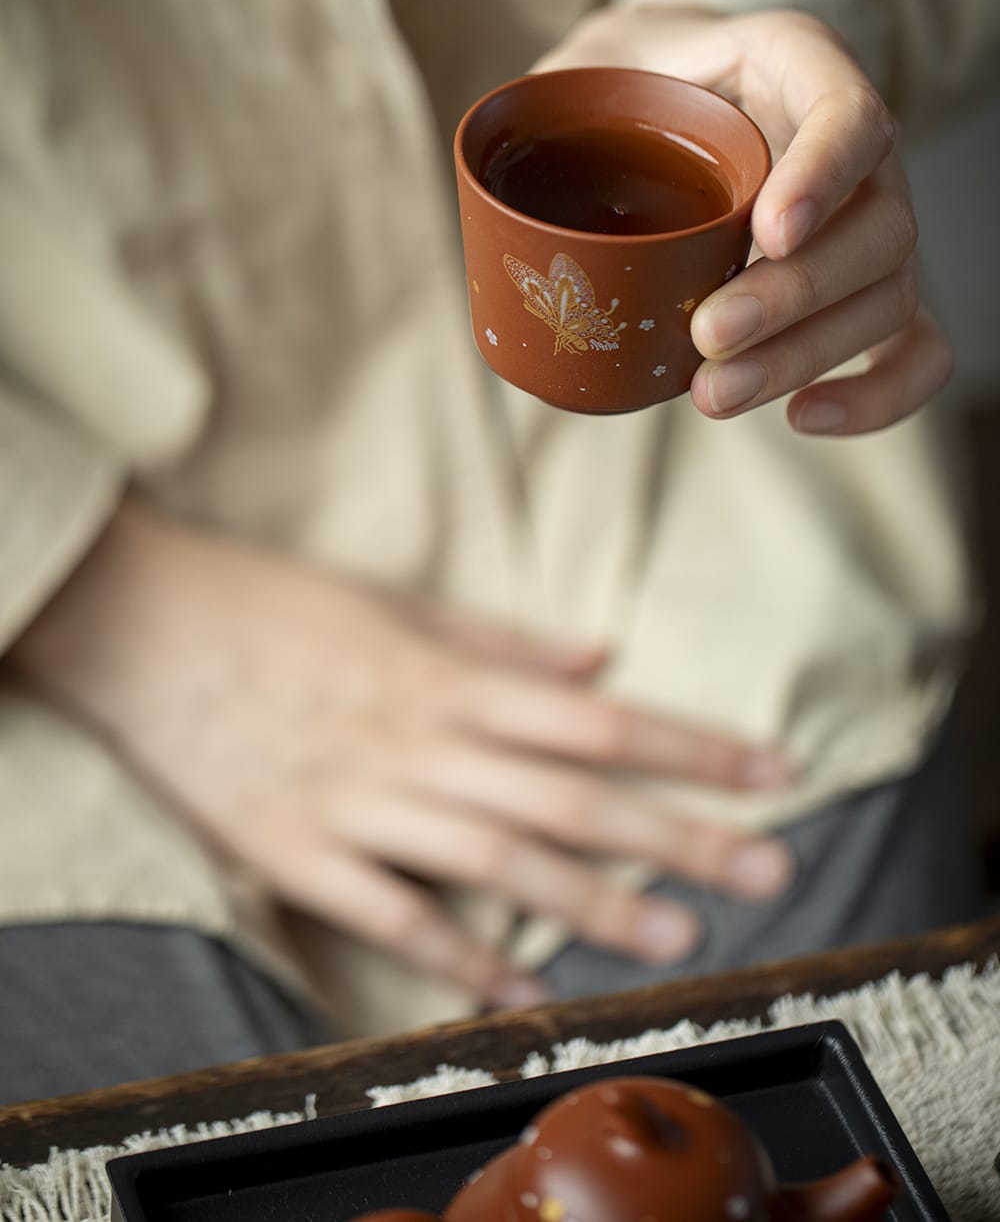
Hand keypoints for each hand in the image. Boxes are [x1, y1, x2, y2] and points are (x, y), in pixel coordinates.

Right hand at [9, 499, 793, 1006]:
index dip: (690, 745)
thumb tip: (597, 657)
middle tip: (768, 871)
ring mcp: (359, 801)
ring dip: (590, 903)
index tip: (768, 771)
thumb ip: (498, 641)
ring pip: (495, 861)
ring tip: (676, 935)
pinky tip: (515, 990)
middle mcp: (419, 741)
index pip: (596, 719)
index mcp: (446, 677)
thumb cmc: (273, 601)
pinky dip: (453, 953)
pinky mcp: (295, 852)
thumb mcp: (393, 600)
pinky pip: (388, 913)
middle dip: (677, 834)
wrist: (141, 623)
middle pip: (569, 798)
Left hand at [536, 5, 951, 433]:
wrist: (673, 97)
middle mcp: (858, 149)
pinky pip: (915, 347)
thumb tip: (495, 156)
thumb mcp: (592, 57)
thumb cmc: (635, 80)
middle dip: (794, 297)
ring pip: (889, 296)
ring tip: (710, 395)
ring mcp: (872, 222)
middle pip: (879, 227)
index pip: (848, 114)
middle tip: (706, 336)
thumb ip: (556, 88)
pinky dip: (878, 395)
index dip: (821, 176)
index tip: (765, 233)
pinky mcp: (867, 288)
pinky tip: (804, 418)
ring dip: (806, 356)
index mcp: (798, 68)